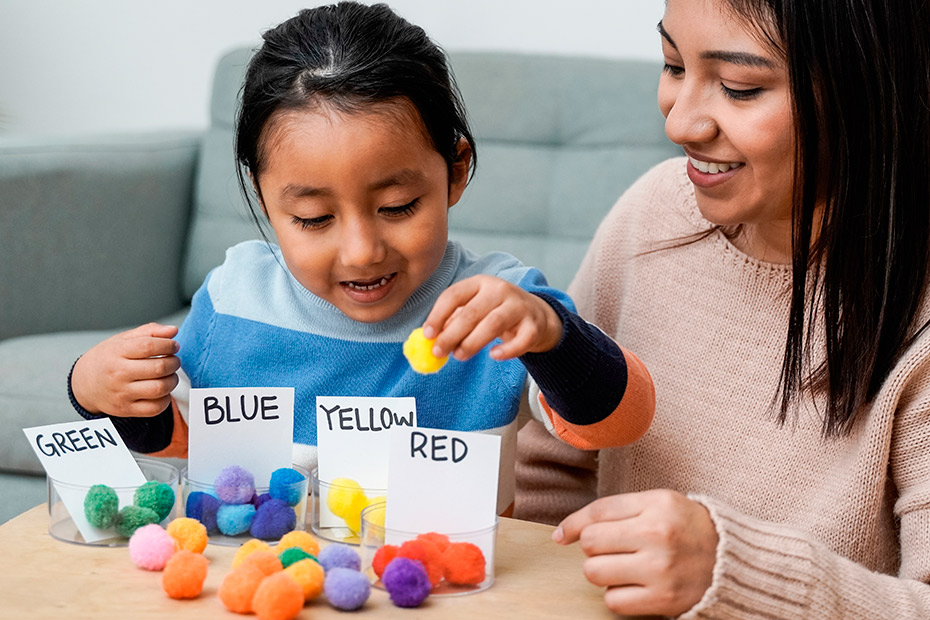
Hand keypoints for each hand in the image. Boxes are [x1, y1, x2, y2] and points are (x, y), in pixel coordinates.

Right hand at [71, 323, 180, 417]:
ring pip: (160, 388)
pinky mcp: (126, 409)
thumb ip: (150, 331)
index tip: (173, 345)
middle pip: (158, 368)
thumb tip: (173, 330)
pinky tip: (162, 391)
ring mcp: (122, 394)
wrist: (85, 384)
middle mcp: (118, 374)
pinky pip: (155, 408)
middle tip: (173, 360)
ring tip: (169, 375)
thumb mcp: (124, 339)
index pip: (148, 346)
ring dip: (172, 380)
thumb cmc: (109, 358)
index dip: (168, 345)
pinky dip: (165, 399)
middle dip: (174, 362)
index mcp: (116, 352)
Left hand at [422, 275, 562, 360]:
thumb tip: (431, 339)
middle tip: (439, 352)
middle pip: (471, 312)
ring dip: (473, 342)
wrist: (536, 315)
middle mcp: (499, 290)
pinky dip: (507, 350)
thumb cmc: (496, 312)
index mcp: (480, 282)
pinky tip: (494, 356)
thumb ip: (454, 321)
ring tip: (459, 356)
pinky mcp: (534, 324)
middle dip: (451, 334)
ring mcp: (519, 306)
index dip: (438, 315)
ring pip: (493, 324)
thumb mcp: (475, 309)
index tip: (428, 335)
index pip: (454, 295)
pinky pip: (521, 339)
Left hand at [553, 490, 717, 616]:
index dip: (573, 524)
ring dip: (602, 572)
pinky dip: (617, 595)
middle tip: (613, 549)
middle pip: (591, 543)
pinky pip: (613, 601)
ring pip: (595, 572)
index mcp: (657, 505)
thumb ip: (615, 510)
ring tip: (623, 567)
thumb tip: (563, 533)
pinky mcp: (663, 599)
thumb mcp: (658, 503)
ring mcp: (661, 569)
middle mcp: (658, 535)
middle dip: (594, 548)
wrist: (730, 560)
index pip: (597, 511)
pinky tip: (634, 585)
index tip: (562, 536)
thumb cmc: (687, 528)